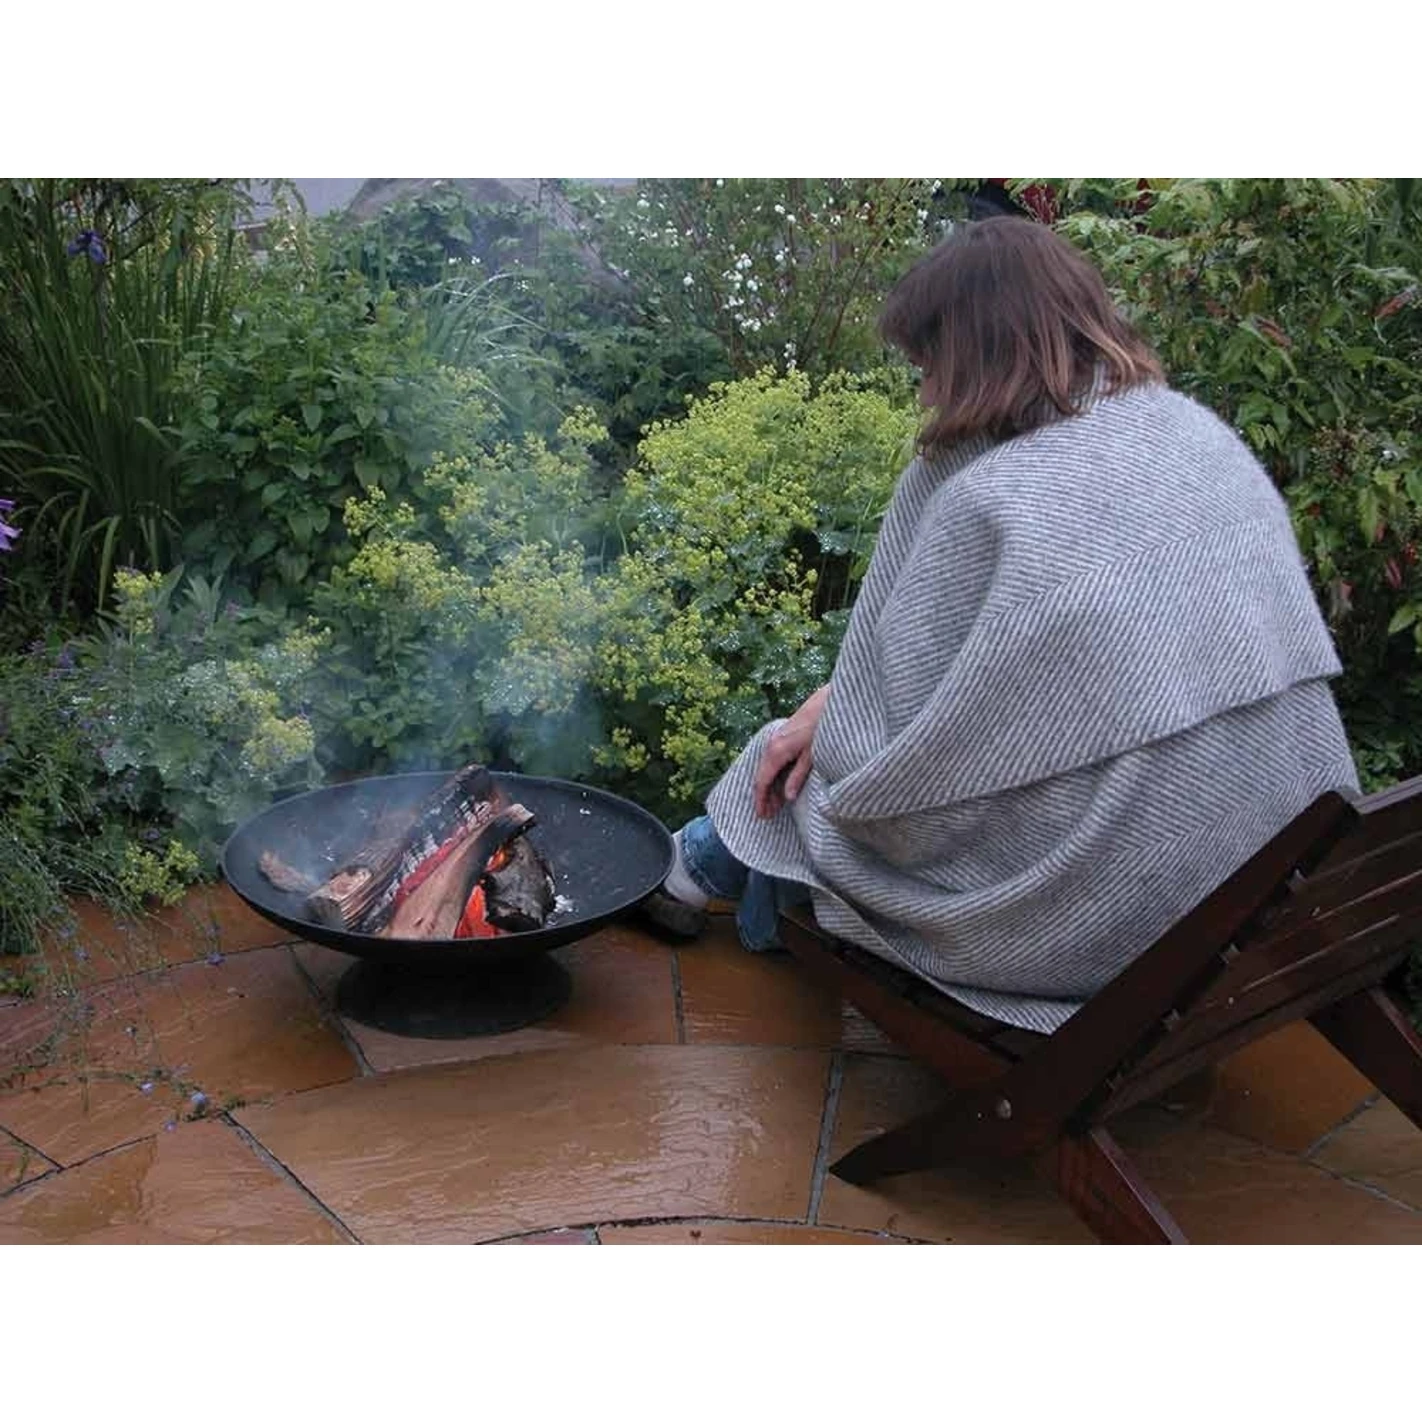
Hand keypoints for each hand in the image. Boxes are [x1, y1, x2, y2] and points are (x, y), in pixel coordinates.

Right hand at [753, 684, 829, 818]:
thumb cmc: (823, 727)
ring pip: (767, 767)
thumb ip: (798, 777)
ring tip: (776, 803)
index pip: (762, 781)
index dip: (761, 800)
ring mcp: (776, 738)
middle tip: (769, 815)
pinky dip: (775, 774)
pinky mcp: (783, 735)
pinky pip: (773, 759)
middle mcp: (771, 745)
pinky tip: (782, 782)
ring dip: (770, 786)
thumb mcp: (813, 756)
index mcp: (776, 752)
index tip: (762, 816)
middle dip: (764, 796)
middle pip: (761, 776)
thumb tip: (787, 797)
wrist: (830, 701)